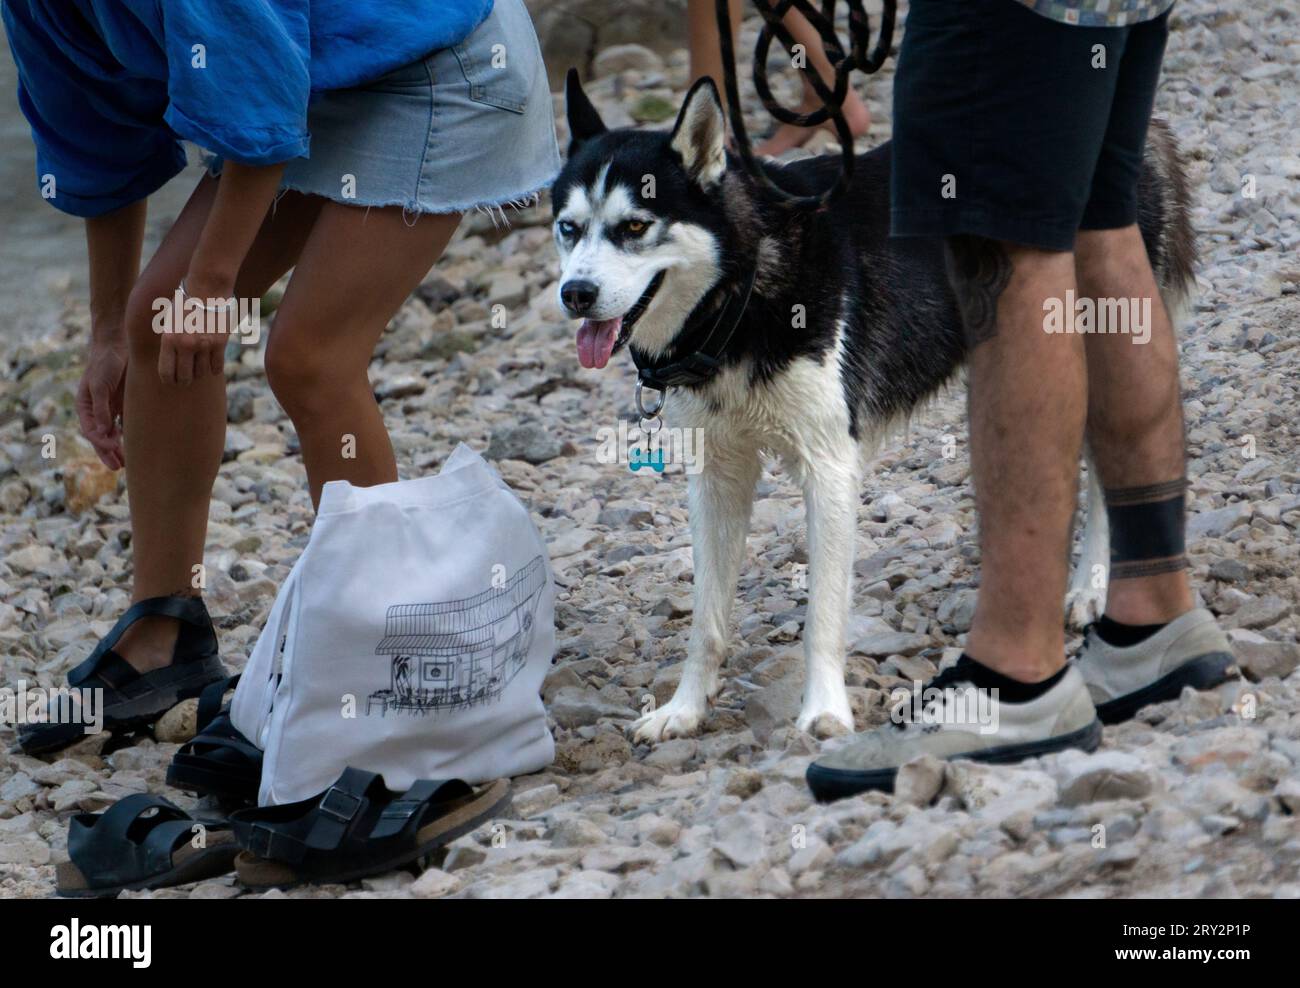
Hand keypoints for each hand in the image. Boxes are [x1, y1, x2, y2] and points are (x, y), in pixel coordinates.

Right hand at [76, 339, 127, 469]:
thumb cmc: (104, 364)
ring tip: (127, 463)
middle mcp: (98, 410)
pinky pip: (128, 424)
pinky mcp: (126, 404)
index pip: (91, 431)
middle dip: (109, 453)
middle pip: (102, 437)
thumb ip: (102, 408)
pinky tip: (140, 446)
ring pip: (115, 433)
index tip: (112, 450)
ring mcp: (112, 408)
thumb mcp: (99, 385)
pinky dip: (131, 435)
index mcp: (86, 407)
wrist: (118, 346)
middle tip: (118, 467)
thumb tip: (103, 432)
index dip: (100, 443)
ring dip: (120, 448)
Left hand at [157, 271, 234, 385]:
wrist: (207, 288)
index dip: (169, 380)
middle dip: (184, 380)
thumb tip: (172, 360)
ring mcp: (204, 345)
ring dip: (200, 373)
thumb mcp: (170, 321)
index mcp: (169, 339)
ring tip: (198, 369)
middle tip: (186, 380)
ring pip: (202, 372)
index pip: (166, 372)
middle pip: (185, 376)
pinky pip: (217, 366)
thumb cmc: (186, 302)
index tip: (172, 381)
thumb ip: (170, 340)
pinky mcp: (220, 343)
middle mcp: (186, 345)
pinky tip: (212, 366)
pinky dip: (214, 369)